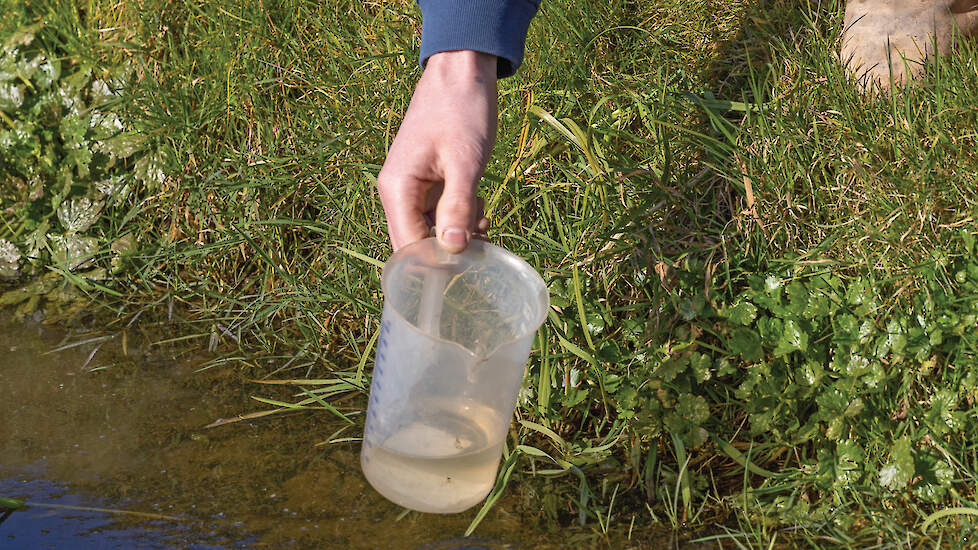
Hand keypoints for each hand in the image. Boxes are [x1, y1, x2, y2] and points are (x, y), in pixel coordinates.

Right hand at [377, 51, 496, 252]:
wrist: (462, 72)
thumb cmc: (462, 111)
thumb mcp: (465, 162)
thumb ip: (457, 207)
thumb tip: (451, 250)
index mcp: (396, 189)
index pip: (407, 248)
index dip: (435, 266)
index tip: (468, 270)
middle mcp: (397, 193)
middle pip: (417, 244)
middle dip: (450, 250)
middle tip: (484, 241)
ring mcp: (412, 189)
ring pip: (431, 232)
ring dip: (459, 233)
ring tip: (485, 217)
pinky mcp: (428, 183)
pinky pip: (440, 215)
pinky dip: (460, 217)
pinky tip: (479, 204)